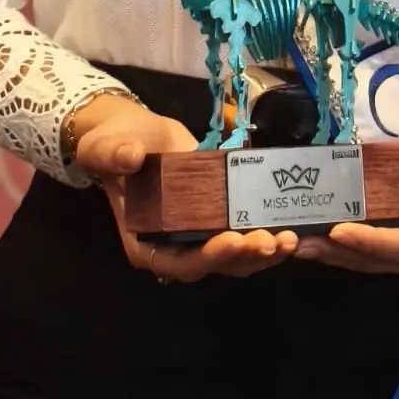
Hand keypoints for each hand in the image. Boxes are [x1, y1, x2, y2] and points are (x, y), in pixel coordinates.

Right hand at [70, 93, 298, 283]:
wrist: (135, 134)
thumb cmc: (115, 145)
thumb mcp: (107, 148)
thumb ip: (115, 155)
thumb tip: (130, 156)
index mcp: (146, 245)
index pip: (180, 262)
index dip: (208, 257)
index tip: (232, 241)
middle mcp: (177, 248)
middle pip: (216, 264)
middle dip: (246, 255)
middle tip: (275, 241)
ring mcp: (200, 235)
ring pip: (237, 256)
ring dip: (264, 250)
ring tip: (290, 237)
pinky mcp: (219, 218)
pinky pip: (245, 232)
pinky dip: (267, 231)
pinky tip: (290, 223)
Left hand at [294, 119, 398, 275]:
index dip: (372, 241)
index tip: (339, 230)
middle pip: (379, 261)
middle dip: (338, 253)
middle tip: (297, 241)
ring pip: (371, 262)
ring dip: (334, 255)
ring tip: (295, 243)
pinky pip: (371, 253)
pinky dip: (342, 248)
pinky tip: (314, 237)